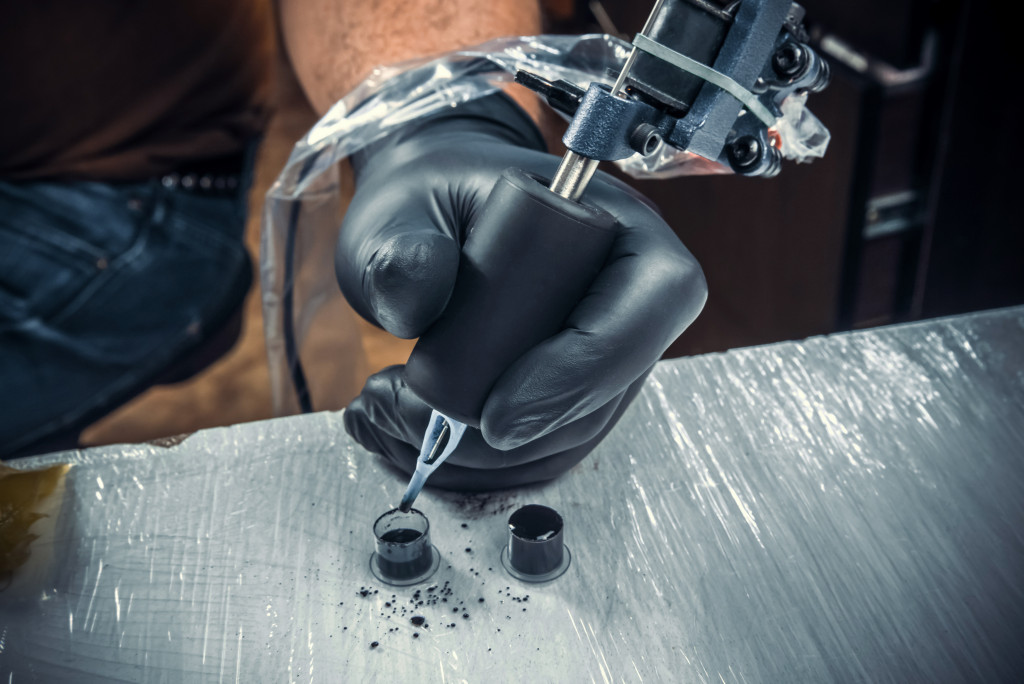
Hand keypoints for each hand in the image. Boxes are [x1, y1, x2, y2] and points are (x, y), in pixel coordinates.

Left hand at [336, 93, 705, 490]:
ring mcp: (606, 355)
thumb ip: (401, 249)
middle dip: (506, 433)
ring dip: (477, 457)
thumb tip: (415, 302)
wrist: (426, 224)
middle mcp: (630, 298)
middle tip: (399, 409)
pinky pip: (540, 451)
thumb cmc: (428, 200)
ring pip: (568, 437)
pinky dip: (472, 465)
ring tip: (381, 414)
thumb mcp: (403, 209)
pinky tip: (400, 436)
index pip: (651, 302)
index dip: (583, 371)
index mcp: (620, 227)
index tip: (492, 416)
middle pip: (605, 394)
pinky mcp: (573, 395)